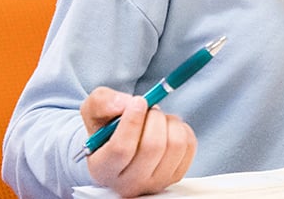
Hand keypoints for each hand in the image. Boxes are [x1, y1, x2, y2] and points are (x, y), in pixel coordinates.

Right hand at [79, 87, 196, 195]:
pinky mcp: (176, 175)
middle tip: (149, 108)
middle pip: (153, 147)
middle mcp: (128, 183)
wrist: (122, 145)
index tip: (139, 101)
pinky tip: (167, 128)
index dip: (132, 121)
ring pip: (175, 145)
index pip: (121, 148)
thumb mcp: (94, 111)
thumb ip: (102, 103)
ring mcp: (155, 182)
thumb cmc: (106, 129)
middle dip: (154, 118)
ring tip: (157, 118)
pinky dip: (182, 129)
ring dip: (169, 122)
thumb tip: (125, 104)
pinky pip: (189, 145)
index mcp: (102, 168)